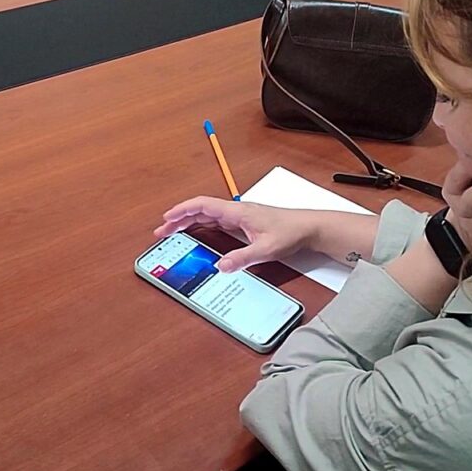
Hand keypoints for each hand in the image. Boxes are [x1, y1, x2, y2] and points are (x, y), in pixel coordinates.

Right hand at [154, 197, 319, 271]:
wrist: (309, 228)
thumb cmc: (291, 232)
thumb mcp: (266, 249)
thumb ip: (243, 258)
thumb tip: (221, 266)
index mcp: (237, 212)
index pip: (203, 205)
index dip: (182, 211)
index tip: (167, 219)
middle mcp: (236, 211)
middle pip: (200, 210)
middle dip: (179, 219)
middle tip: (162, 231)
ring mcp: (239, 216)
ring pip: (207, 215)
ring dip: (189, 222)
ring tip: (173, 232)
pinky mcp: (244, 223)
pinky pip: (216, 221)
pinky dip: (201, 226)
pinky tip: (197, 234)